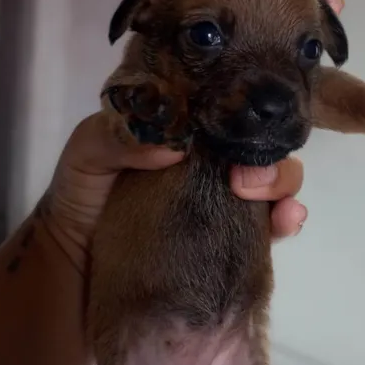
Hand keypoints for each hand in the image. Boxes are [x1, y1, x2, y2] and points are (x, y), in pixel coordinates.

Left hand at [44, 110, 306, 269]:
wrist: (77, 262)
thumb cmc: (82, 195)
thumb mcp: (88, 152)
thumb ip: (119, 136)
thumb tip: (174, 146)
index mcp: (181, 125)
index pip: (226, 102)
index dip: (245, 104)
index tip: (240, 120)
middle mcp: (209, 155)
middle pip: (259, 138)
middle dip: (268, 152)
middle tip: (245, 179)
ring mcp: (224, 195)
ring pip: (274, 177)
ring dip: (283, 184)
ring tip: (277, 208)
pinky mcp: (233, 235)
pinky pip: (273, 223)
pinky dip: (287, 219)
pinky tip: (287, 223)